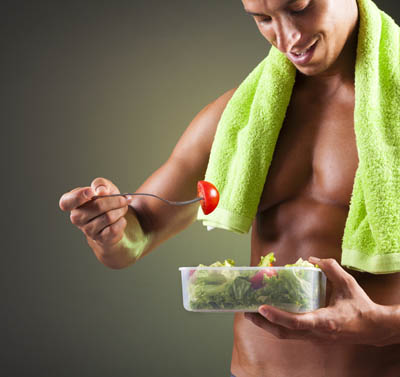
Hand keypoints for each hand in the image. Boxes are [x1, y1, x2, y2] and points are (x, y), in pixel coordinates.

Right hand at [59, 177, 132, 246]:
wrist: (112, 221)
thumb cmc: (104, 201)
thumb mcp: (103, 187)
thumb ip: (100, 184)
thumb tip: (101, 191)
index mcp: (72, 203)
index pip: (66, 202)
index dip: (78, 197)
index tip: (91, 192)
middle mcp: (76, 218)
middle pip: (98, 206)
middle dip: (116, 200)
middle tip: (123, 199)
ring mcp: (87, 230)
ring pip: (109, 217)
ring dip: (121, 210)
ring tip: (122, 208)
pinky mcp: (100, 239)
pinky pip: (115, 228)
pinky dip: (122, 220)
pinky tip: (120, 219)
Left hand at [245, 257, 387, 345]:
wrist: (373, 328)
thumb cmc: (360, 306)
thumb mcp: (348, 283)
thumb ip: (330, 268)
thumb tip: (311, 259)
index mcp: (325, 321)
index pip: (298, 322)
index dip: (278, 316)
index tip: (262, 308)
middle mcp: (317, 333)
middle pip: (285, 333)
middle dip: (264, 323)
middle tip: (247, 311)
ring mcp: (315, 338)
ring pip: (286, 336)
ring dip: (268, 326)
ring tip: (252, 314)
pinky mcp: (314, 338)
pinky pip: (292, 334)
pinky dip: (278, 326)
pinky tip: (269, 317)